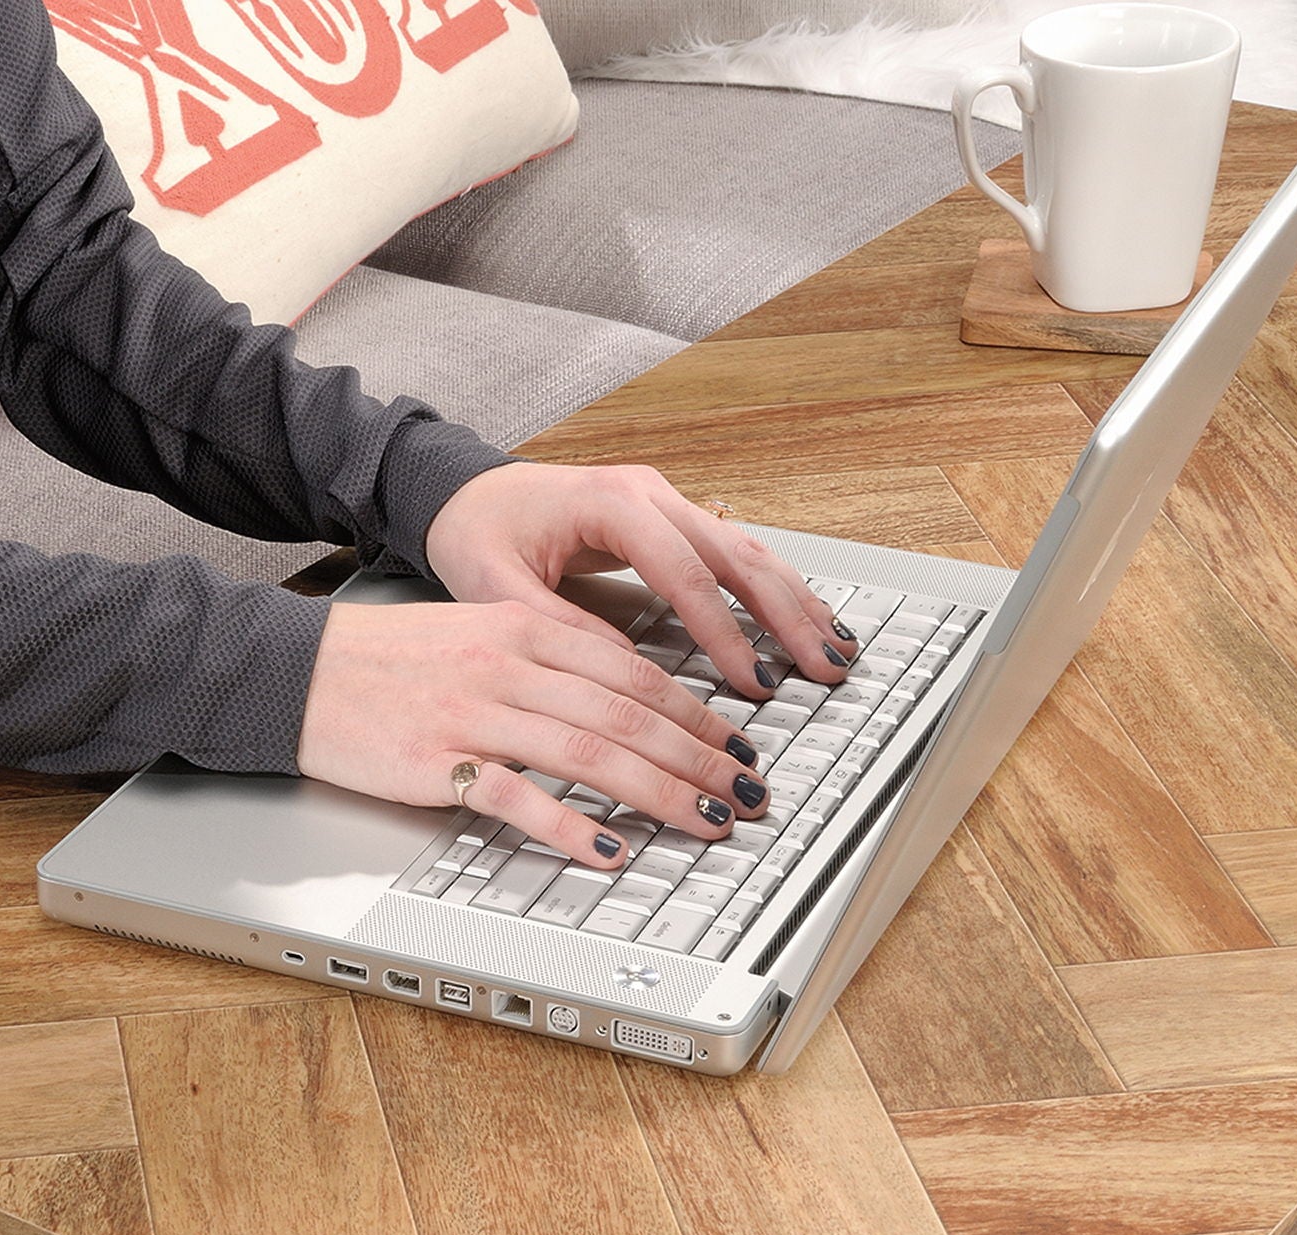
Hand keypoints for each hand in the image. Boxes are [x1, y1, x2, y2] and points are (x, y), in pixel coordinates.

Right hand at [296, 598, 769, 868]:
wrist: (298, 672)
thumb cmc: (385, 659)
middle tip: (748, 792)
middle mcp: (509, 665)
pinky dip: (574, 828)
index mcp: (524, 628)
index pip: (634, 670)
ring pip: (592, 752)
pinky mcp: (441, 763)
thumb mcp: (476, 633)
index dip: (697, 712)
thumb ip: (548, 655)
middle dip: (702, 758)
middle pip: (629, 713)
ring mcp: (476, 714)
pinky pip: (521, 799)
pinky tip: (613, 852)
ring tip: (708, 823)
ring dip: (663, 793)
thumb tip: (621, 690)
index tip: (737, 744)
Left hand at [425, 461, 857, 701]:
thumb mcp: (497, 588)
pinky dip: (771, 589)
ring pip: (746, 549)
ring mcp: (664, 500)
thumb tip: (625, 675)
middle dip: (787, 614)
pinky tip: (803, 620)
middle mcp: (648, 493)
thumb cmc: (475, 532)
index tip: (751, 680)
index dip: (723, 631)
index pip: (684, 572)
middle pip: (737, 553)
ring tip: (834, 649)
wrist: (462, 492)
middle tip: (825, 666)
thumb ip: (560, 627)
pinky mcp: (667, 518)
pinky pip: (730, 553)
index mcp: (610, 502)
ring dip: (794, 601)